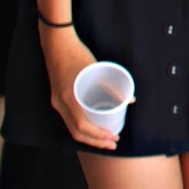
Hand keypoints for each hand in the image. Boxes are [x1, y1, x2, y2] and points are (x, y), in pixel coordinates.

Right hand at [40, 27, 122, 149]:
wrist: (57, 45)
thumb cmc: (79, 55)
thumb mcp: (98, 70)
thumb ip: (114, 86)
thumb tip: (131, 99)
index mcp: (68, 99)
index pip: (82, 127)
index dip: (98, 136)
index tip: (113, 138)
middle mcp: (60, 104)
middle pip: (76, 132)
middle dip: (96, 141)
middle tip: (113, 143)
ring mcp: (57, 102)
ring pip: (71, 127)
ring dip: (89, 136)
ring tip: (106, 139)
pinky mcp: (58, 98)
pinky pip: (68, 119)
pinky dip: (81, 127)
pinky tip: (93, 128)